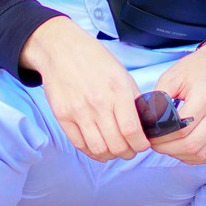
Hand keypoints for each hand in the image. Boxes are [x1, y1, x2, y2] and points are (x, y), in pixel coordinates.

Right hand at [23, 17, 146, 161]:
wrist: (61, 50)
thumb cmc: (94, 60)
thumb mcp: (122, 74)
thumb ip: (133, 100)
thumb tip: (144, 124)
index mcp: (117, 91)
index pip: (132, 131)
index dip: (140, 145)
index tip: (142, 145)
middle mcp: (98, 103)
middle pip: (117, 145)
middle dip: (128, 153)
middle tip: (130, 150)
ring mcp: (78, 111)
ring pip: (98, 149)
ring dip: (110, 155)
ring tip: (114, 150)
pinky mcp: (62, 116)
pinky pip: (80, 144)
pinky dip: (92, 151)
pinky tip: (98, 146)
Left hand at [145, 44, 205, 165]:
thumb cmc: (195, 69)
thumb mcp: (172, 76)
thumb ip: (159, 98)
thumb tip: (148, 122)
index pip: (181, 128)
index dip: (162, 137)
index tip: (150, 135)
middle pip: (192, 145)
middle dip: (168, 149)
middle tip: (156, 144)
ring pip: (202, 154)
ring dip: (181, 155)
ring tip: (168, 147)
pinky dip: (196, 158)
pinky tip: (183, 150)